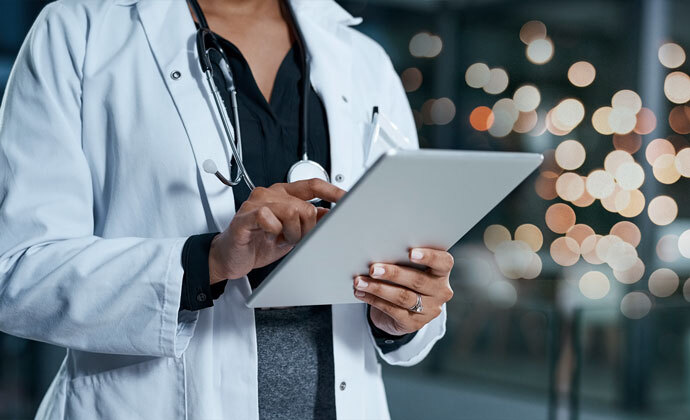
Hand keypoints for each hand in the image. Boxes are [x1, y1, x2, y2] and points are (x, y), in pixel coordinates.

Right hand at [209, 179, 345, 282]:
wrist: (230, 258)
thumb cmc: (259, 243)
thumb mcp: (292, 233)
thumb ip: (310, 222)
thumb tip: (333, 216)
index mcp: (284, 194)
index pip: (313, 185)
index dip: (332, 191)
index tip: (348, 199)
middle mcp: (271, 194)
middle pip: (305, 205)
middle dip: (307, 228)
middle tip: (296, 239)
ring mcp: (256, 203)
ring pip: (291, 211)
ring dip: (292, 232)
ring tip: (282, 239)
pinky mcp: (245, 216)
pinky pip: (268, 217)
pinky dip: (274, 230)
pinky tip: (269, 236)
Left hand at [353, 248, 453, 335]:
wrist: (402, 311)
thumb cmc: (405, 279)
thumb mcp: (410, 268)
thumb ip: (403, 260)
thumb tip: (379, 252)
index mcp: (442, 273)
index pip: (444, 262)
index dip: (429, 257)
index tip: (411, 252)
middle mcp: (440, 292)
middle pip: (418, 280)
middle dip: (393, 274)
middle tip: (373, 269)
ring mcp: (429, 310)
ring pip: (403, 297)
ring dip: (378, 288)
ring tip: (360, 282)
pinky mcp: (414, 324)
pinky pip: (392, 311)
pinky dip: (374, 300)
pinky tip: (361, 293)